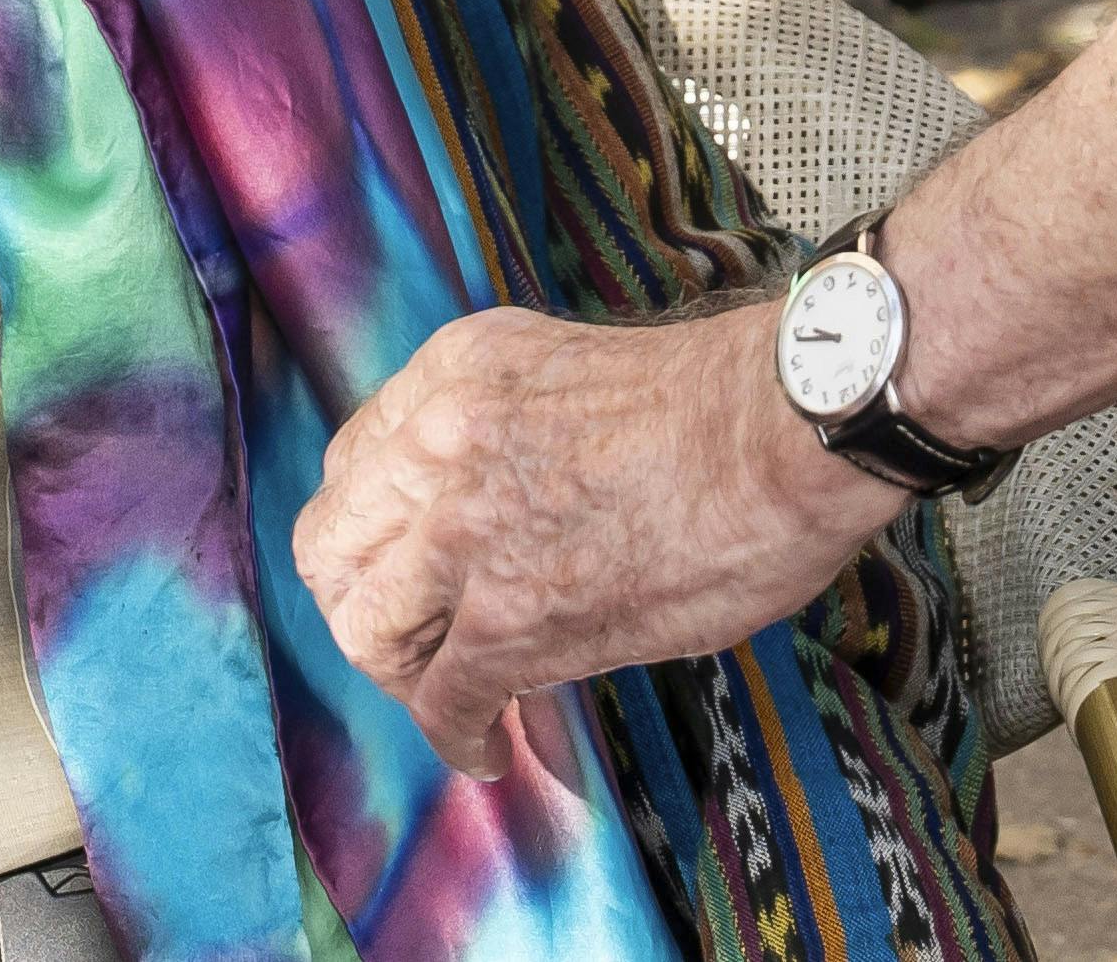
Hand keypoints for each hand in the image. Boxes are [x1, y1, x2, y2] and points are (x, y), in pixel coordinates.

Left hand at [296, 301, 895, 774]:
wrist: (783, 428)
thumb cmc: (714, 403)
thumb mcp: (563, 376)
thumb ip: (495, 435)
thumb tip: (482, 524)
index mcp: (455, 370)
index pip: (355, 463)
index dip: (377, 530)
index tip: (409, 567)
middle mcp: (439, 438)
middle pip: (333, 545)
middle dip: (366, 601)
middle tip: (414, 640)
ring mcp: (465, 528)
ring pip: (365, 627)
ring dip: (404, 673)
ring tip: (453, 694)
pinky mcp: (511, 615)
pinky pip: (441, 700)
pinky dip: (459, 738)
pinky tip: (492, 747)